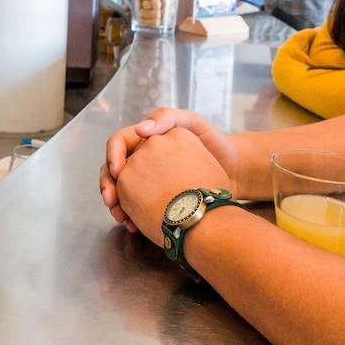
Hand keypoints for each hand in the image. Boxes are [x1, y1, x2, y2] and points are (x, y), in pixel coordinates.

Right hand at [100, 107, 239, 229]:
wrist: (236, 172)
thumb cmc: (216, 144)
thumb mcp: (193, 124)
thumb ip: (167, 118)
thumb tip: (140, 129)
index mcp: (147, 139)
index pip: (118, 145)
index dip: (112, 157)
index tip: (118, 172)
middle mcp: (145, 158)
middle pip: (114, 172)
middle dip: (109, 187)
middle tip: (112, 203)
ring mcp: (151, 180)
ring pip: (123, 192)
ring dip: (117, 205)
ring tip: (123, 218)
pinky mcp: (159, 199)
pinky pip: (137, 206)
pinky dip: (132, 215)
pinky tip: (134, 226)